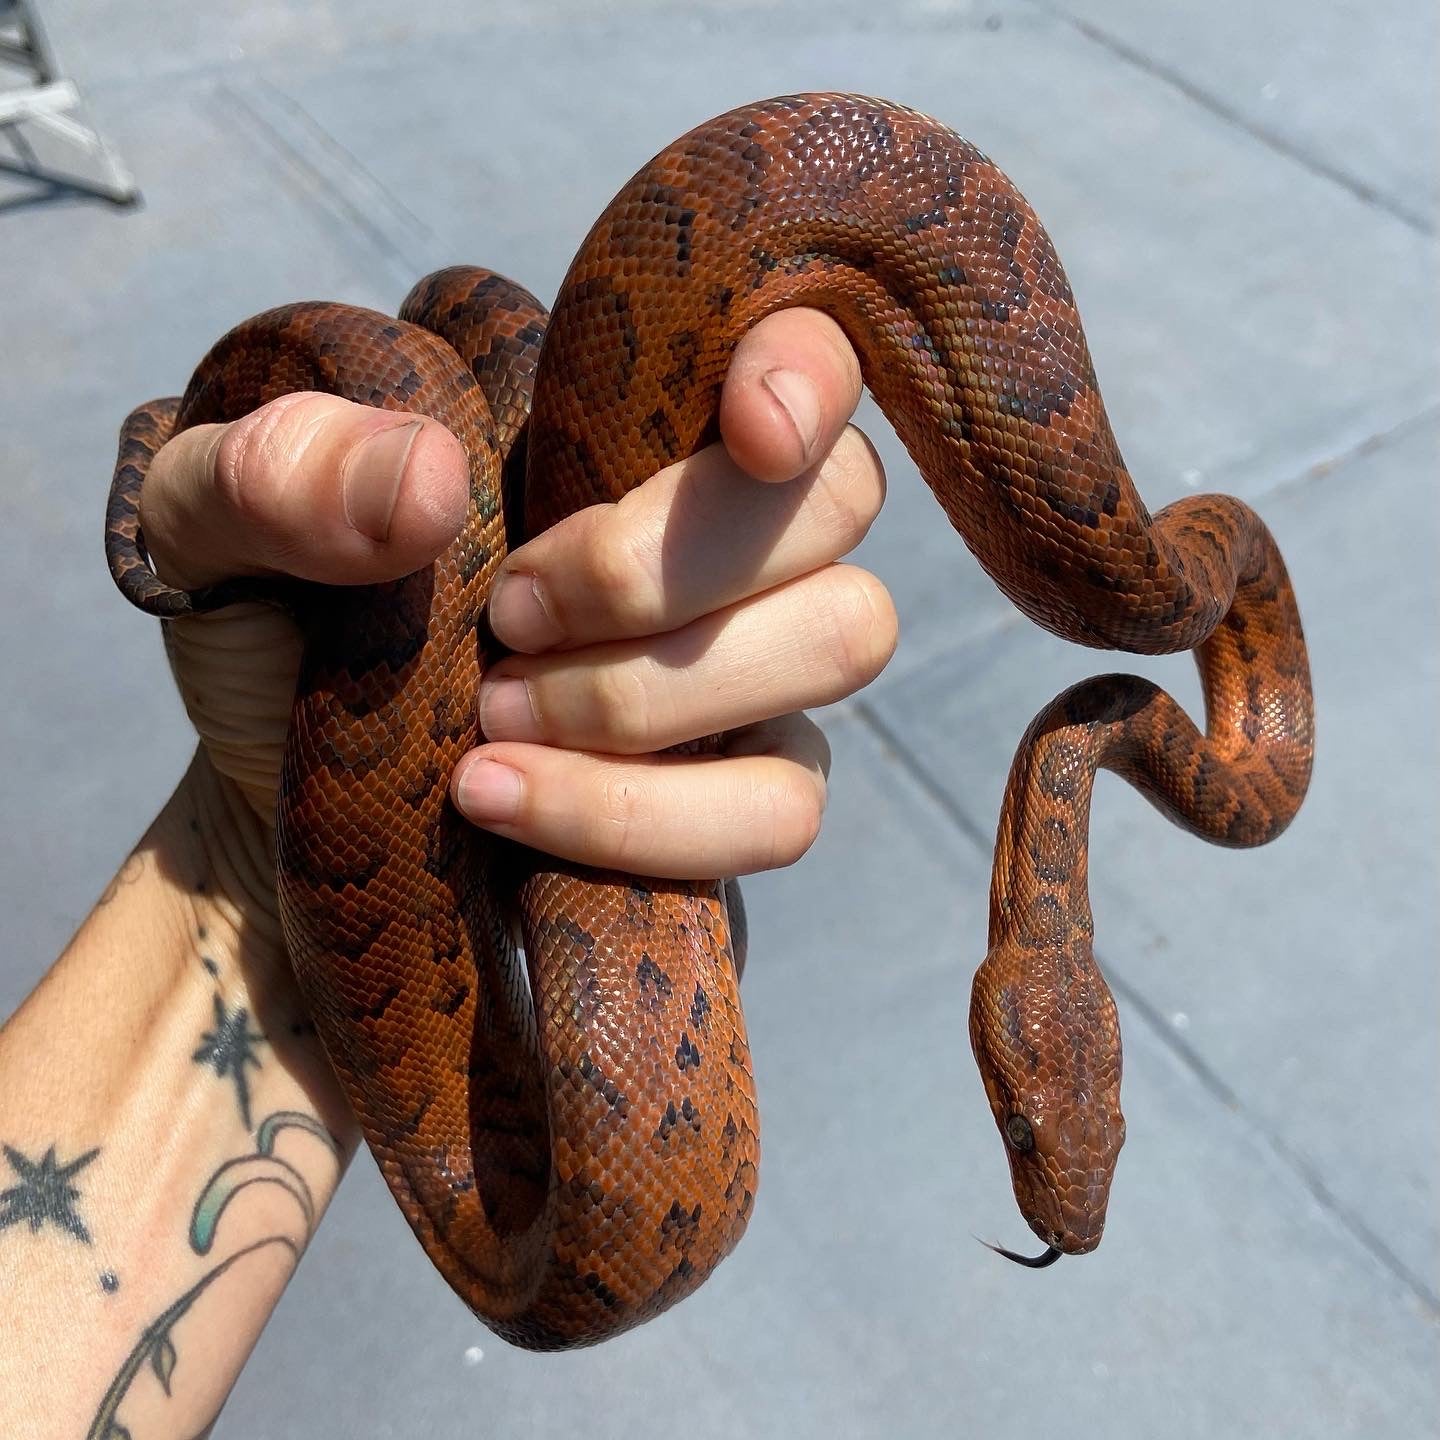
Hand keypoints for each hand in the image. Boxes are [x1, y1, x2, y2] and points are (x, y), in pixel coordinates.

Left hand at [140, 308, 893, 879]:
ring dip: (650, 692)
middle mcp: (721, 532)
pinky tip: (500, 799)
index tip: (747, 430)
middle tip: (508, 614)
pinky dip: (642, 815)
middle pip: (839, 499)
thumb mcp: (217, 528)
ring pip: (843, 637)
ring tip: (491, 715)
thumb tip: (430, 482)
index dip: (809, 372)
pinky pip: (782, 807)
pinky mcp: (746, 793)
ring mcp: (753, 667)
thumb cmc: (279, 626)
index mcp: (626, 424)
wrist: (286, 795)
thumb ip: (283, 473)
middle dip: (664, 561)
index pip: (803, 350)